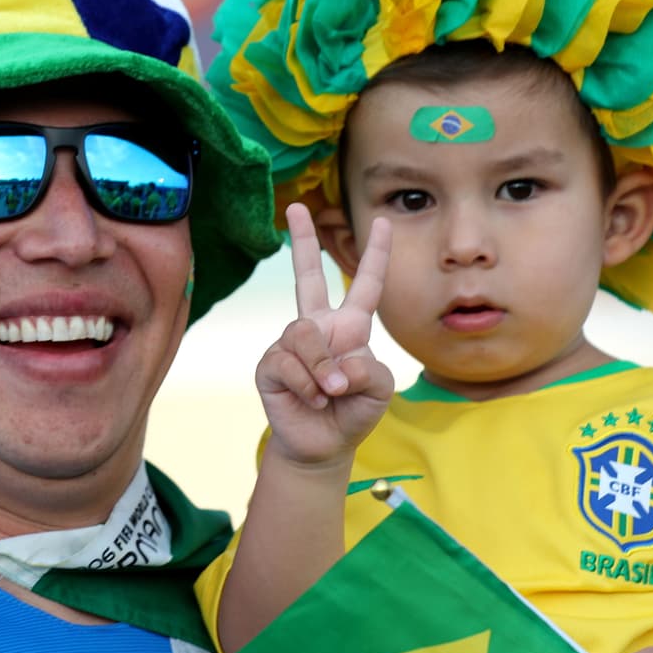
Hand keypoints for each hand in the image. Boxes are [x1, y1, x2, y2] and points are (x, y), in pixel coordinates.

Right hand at [255, 203, 393, 466]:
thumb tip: (336, 364)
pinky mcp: (271, 364)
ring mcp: (291, 344)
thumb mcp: (379, 390)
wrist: (323, 445)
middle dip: (303, 241)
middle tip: (296, 206)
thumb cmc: (354, 412)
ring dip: (323, 368)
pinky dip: (306, 384)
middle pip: (309, 276)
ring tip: (331, 392)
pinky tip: (312, 399)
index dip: (376, 254)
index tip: (382, 222)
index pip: (365, 285)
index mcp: (350, 327)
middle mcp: (319, 327)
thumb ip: (369, 370)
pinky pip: (288, 361)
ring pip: (304, 334)